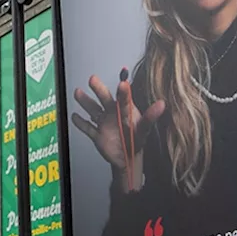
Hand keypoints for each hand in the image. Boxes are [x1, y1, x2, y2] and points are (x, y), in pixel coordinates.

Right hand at [72, 72, 164, 189]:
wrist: (127, 156)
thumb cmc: (137, 139)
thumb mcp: (144, 129)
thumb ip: (151, 117)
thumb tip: (162, 104)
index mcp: (125, 110)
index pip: (124, 99)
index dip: (123, 91)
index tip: (123, 84)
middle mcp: (113, 113)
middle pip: (105, 98)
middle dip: (99, 89)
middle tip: (93, 79)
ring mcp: (104, 123)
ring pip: (93, 110)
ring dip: (85, 102)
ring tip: (78, 92)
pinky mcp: (97, 134)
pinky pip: (87, 128)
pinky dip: (81, 123)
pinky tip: (74, 116)